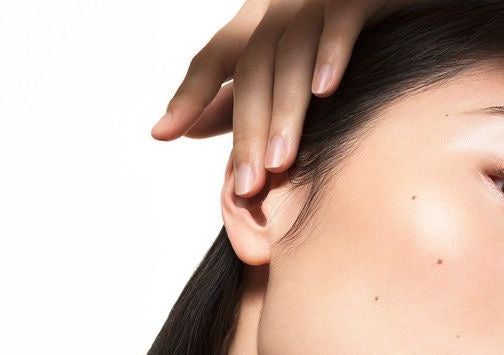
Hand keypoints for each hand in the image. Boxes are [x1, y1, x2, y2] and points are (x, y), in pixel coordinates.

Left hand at [149, 0, 416, 196]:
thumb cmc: (341, 29)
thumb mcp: (284, 58)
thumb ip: (238, 94)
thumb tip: (187, 130)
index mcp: (258, 21)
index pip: (214, 58)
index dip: (188, 95)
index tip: (162, 135)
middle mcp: (280, 5)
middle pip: (252, 70)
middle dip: (246, 131)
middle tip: (245, 186)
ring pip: (290, 56)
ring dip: (284, 111)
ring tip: (278, 162)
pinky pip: (341, 23)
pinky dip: (331, 54)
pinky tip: (325, 91)